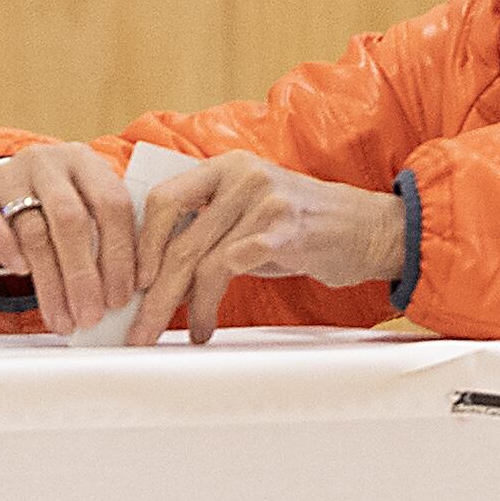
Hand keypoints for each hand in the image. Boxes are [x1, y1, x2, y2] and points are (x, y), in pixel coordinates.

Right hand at [0, 143, 137, 335]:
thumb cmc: (49, 209)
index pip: (112, 204)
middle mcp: (49, 163)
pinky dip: (8, 253)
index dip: (120, 255)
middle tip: (90, 316)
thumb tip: (120, 299)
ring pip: (33, 232)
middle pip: (71, 219)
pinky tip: (21, 274)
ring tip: (63, 319)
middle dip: (83, 275)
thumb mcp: (82, 208)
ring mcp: (9, 176)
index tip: (120, 299)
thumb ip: (103, 240)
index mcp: (85, 163)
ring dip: (51, 284)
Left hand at [131, 153, 408, 343]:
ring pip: (195, 257)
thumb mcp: (251, 218)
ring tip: (163, 334)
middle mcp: (241, 175)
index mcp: (226, 166)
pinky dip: (207, 306)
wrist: (373, 230)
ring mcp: (262, 199)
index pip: (163, 197)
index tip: (127, 282)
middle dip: (148, 288)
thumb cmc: (306, 231)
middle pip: (175, 235)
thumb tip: (155, 274)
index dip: (138, 243)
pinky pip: (225, 270)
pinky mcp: (280, 229)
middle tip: (134, 326)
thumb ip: (208, 232)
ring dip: (173, 305)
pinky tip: (204, 328)